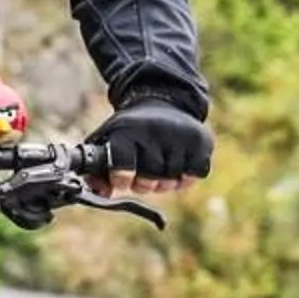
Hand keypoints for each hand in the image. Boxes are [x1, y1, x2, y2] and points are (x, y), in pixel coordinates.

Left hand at [86, 96, 211, 195]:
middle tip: (143, 172)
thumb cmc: (130, 132)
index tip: (124, 179)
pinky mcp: (201, 141)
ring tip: (160, 163)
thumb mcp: (108, 143)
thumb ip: (97, 172)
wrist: (162, 103)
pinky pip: (193, 176)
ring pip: (171, 181)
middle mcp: (154, 131)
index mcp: (126, 131)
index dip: (122, 180)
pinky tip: (179, 161)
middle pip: (149, 180)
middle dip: (145, 183)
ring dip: (165, 181)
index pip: (122, 168)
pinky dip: (185, 176)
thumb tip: (101, 194)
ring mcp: (180, 136)